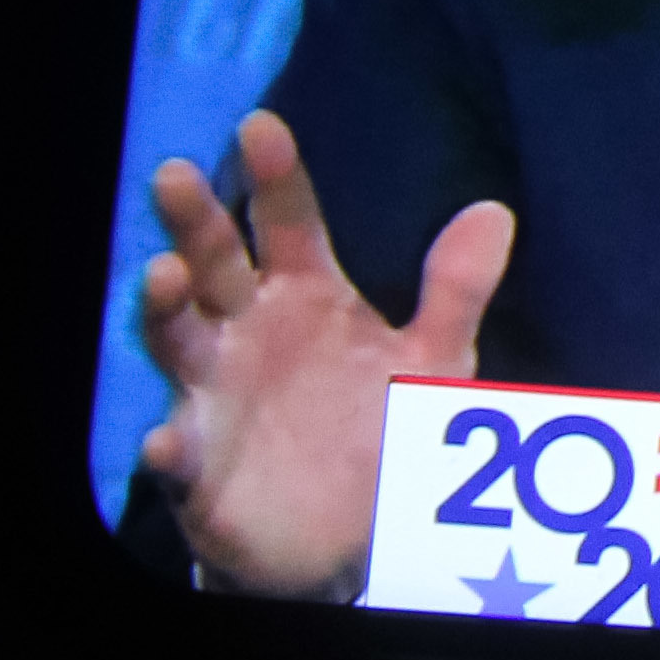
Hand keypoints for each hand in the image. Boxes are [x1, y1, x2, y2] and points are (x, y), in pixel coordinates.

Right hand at [136, 111, 513, 598]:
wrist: (351, 534)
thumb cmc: (381, 426)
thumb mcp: (433, 358)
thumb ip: (457, 289)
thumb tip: (494, 210)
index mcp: (307, 297)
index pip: (289, 225)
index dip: (276, 177)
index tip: (263, 126)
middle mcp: (249, 334)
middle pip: (216, 266)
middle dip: (196, 223)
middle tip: (179, 173)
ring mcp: (216, 395)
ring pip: (179, 342)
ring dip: (165, 309)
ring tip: (164, 275)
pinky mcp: (201, 467)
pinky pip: (178, 457)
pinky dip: (170, 448)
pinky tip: (168, 440)